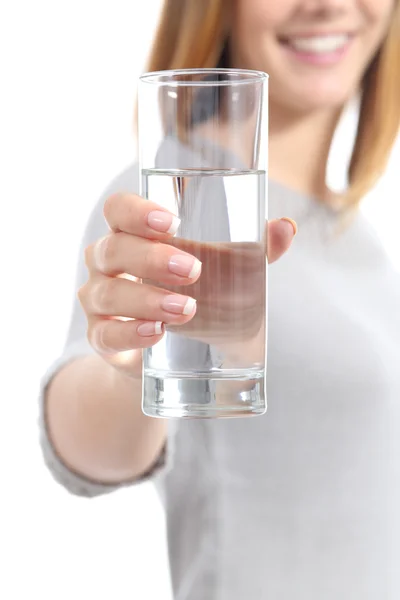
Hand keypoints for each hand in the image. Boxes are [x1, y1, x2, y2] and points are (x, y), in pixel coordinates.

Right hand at [78, 193, 296, 376]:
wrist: (170, 352)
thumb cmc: (192, 294)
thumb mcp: (220, 271)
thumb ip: (250, 250)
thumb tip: (286, 229)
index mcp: (132, 235)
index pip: (118, 210)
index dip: (136, 211)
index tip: (171, 221)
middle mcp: (107, 263)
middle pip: (113, 248)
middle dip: (150, 258)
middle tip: (193, 270)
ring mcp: (99, 300)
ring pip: (107, 293)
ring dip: (146, 299)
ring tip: (185, 309)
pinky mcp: (101, 337)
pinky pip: (104, 334)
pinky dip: (130, 333)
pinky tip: (156, 334)